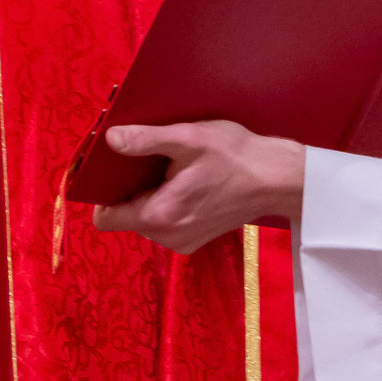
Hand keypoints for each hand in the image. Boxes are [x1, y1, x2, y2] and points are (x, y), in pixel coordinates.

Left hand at [92, 120, 305, 253]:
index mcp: (159, 216)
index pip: (105, 218)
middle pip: (125, 215)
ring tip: (176, 169)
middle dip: (132, 188)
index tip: (117, 168)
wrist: (277, 179)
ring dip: (152, 194)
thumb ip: (146, 140)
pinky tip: (189, 182)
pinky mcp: (195, 240)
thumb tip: (111, 140)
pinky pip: (165, 222)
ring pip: (145, 218)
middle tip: (154, 161)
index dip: (104, 192)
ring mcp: (182, 242)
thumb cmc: (236, 155)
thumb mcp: (188, 138)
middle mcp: (167, 237)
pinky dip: (168, 203)